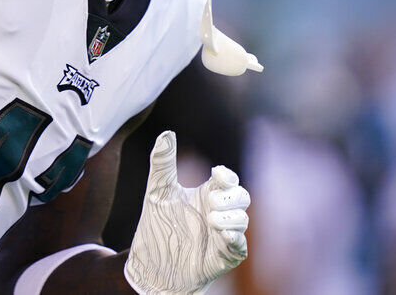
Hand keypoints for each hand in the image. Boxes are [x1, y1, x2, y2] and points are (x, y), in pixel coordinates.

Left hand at [123, 131, 248, 293]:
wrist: (152, 262)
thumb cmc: (158, 226)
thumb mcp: (157, 191)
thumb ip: (162, 163)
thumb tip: (166, 133)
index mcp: (207, 195)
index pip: (228, 180)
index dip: (227, 176)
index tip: (217, 173)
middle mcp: (219, 213)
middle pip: (242, 197)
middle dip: (231, 196)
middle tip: (211, 201)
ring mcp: (224, 235)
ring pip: (243, 220)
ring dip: (231, 217)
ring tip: (210, 219)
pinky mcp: (224, 256)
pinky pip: (239, 246)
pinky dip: (235, 239)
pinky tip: (223, 235)